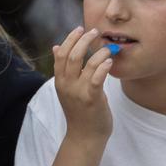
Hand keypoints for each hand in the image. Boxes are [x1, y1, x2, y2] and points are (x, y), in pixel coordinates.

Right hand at [53, 26, 114, 141]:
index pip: (61, 54)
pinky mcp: (92, 98)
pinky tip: (110, 61)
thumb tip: (56, 47)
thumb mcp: (67, 88)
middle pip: (72, 55)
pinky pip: (97, 78)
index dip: (70, 39)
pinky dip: (103, 67)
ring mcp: (78, 92)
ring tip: (108, 47)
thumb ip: (63, 69)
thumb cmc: (79, 111)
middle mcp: (66, 85)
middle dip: (84, 40)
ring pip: (86, 64)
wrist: (85, 136)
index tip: (80, 29)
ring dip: (98, 52)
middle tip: (96, 32)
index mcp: (60, 81)